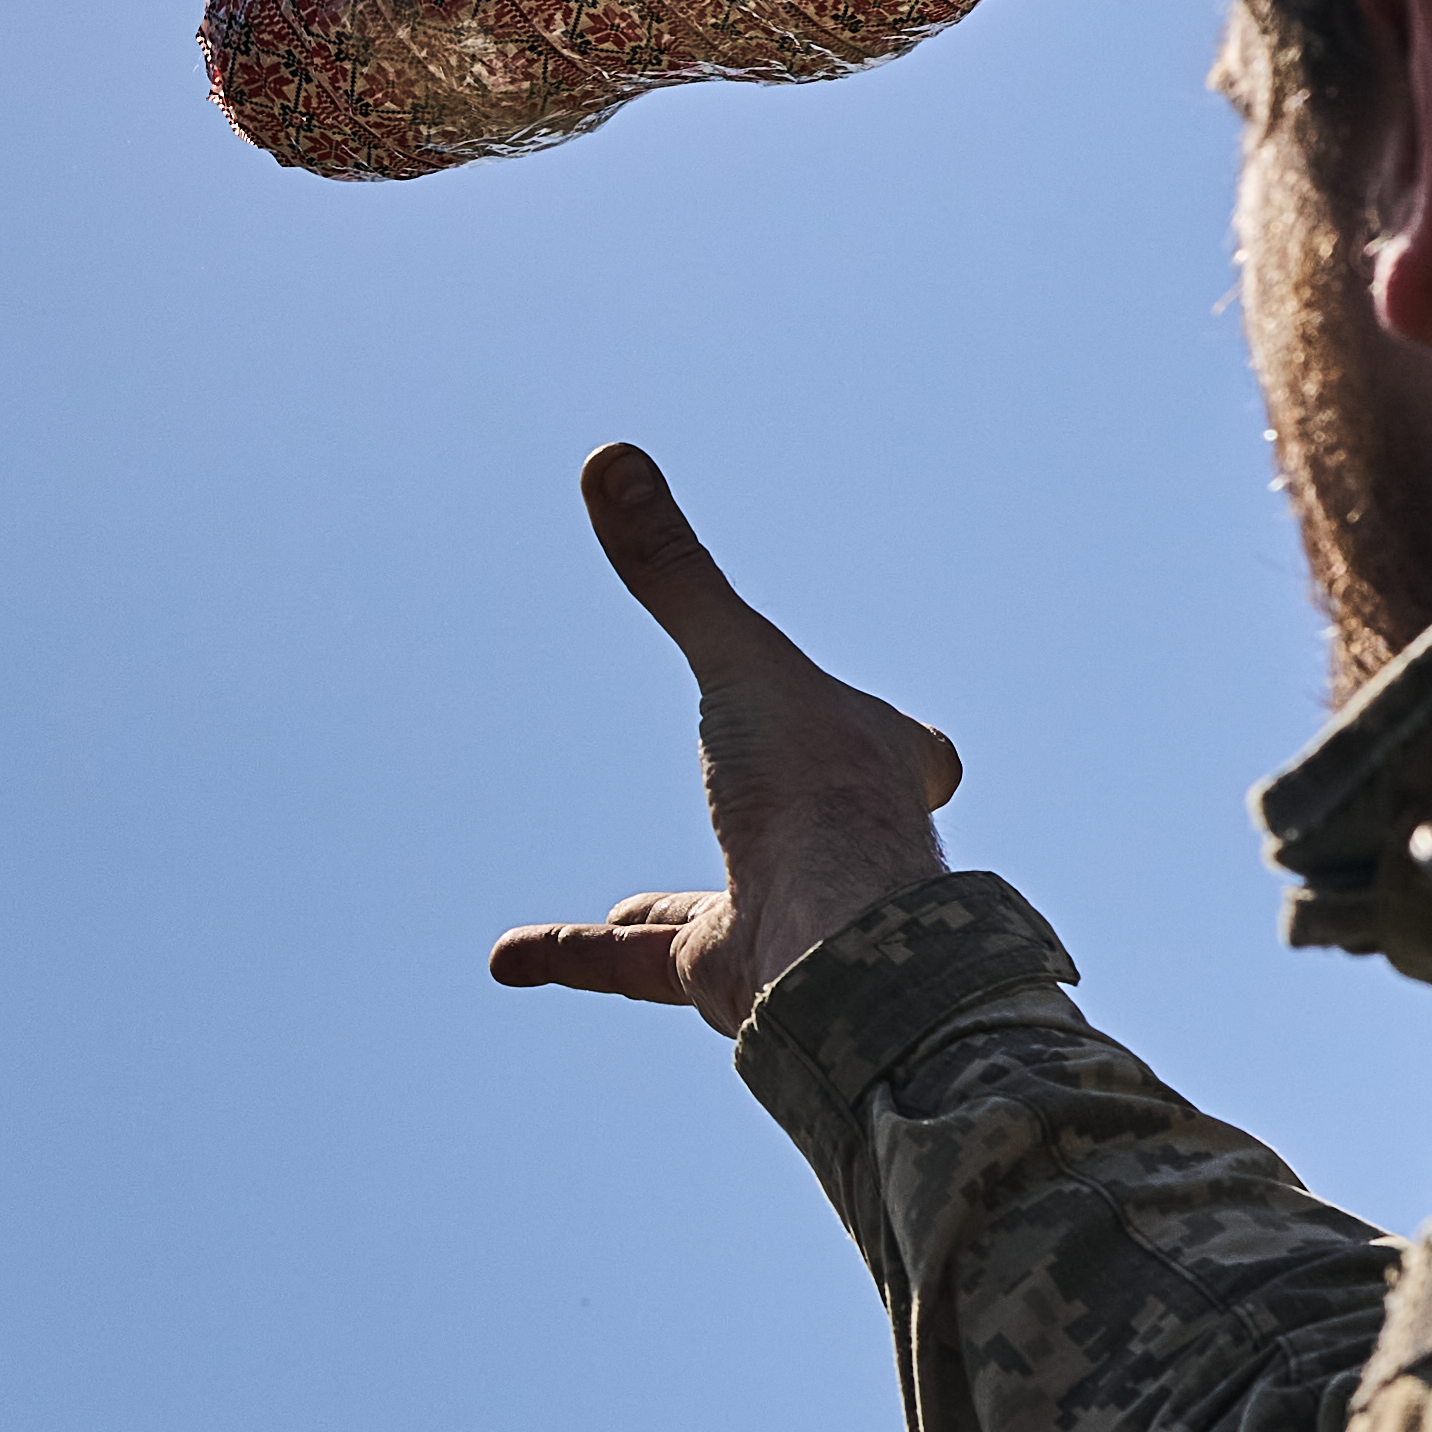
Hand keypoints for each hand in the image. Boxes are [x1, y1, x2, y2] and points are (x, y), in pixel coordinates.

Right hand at [488, 441, 961, 1033]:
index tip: (921, 748)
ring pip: (718, 911)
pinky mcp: (730, 976)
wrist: (835, 947)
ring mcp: (789, 915)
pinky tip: (509, 958)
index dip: (902, 742)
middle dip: (779, 822)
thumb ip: (674, 569)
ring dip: (661, 916)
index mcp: (874, 763)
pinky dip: (573, 954)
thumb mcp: (738, 656)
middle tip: (757, 808)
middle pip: (820, 829)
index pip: (911, 748)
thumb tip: (608, 456)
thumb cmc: (814, 790)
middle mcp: (845, 843)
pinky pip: (636, 963)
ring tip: (623, 914)